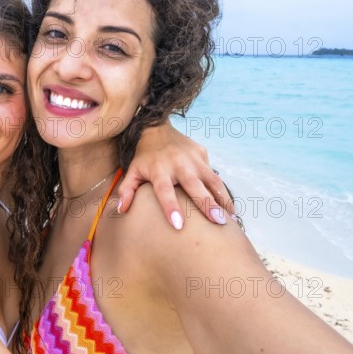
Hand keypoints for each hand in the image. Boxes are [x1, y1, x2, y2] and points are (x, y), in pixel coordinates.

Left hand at [118, 122, 235, 228]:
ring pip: (212, 180)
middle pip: (194, 186)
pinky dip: (223, 192)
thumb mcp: (132, 171)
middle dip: (207, 204)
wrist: (156, 128)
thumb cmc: (144, 157)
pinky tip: (230, 208)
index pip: (164, 191)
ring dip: (222, 199)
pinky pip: (214, 175)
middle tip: (218, 222)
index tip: (178, 225)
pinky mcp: (202, 153)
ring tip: (229, 219)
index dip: (170, 207)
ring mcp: (193, 158)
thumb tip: (122, 210)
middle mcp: (178, 164)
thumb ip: (127, 190)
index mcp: (159, 170)